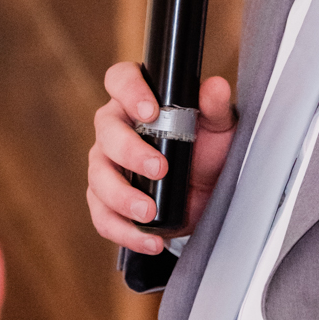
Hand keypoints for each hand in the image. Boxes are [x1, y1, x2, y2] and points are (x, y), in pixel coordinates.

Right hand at [86, 64, 235, 252]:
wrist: (208, 194)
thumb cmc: (207, 150)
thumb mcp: (219, 128)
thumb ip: (216, 107)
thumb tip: (215, 87)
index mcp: (138, 100)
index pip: (120, 80)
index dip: (129, 91)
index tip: (150, 111)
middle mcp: (115, 129)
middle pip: (106, 133)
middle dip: (129, 152)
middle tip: (158, 169)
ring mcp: (106, 165)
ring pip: (98, 177)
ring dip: (121, 197)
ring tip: (148, 212)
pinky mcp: (106, 201)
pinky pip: (103, 216)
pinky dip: (124, 231)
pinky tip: (149, 239)